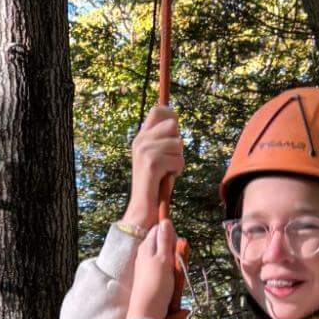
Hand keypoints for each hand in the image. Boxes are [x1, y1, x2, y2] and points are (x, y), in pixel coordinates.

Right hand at [126, 104, 184, 226]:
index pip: (158, 110)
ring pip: (178, 144)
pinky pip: (178, 160)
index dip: (172, 116)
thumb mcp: (158, 156)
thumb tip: (175, 121)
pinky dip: (177, 171)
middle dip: (178, 144)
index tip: (174, 132)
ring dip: (178, 160)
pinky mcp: (152, 163)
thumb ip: (163, 139)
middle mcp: (140, 140)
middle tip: (169, 159)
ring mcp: (145, 150)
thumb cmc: (155, 183)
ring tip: (167, 171)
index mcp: (141, 137)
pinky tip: (166, 179)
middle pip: (172, 125)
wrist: (142, 208)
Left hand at [127, 217, 187, 318]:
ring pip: (164, 256)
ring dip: (173, 262)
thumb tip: (165, 220)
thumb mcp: (163, 259)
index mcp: (146, 246)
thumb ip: (165, 240)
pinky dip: (169, 272)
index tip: (177, 245)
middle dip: (173, 249)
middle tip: (177, 262)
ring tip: (175, 274)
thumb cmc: (157, 285)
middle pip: (162, 242)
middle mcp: (144, 254)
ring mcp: (146, 266)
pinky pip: (163, 268)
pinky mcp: (149, 278)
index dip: (171, 234)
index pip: (159, 228)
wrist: (147, 312)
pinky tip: (171, 281)